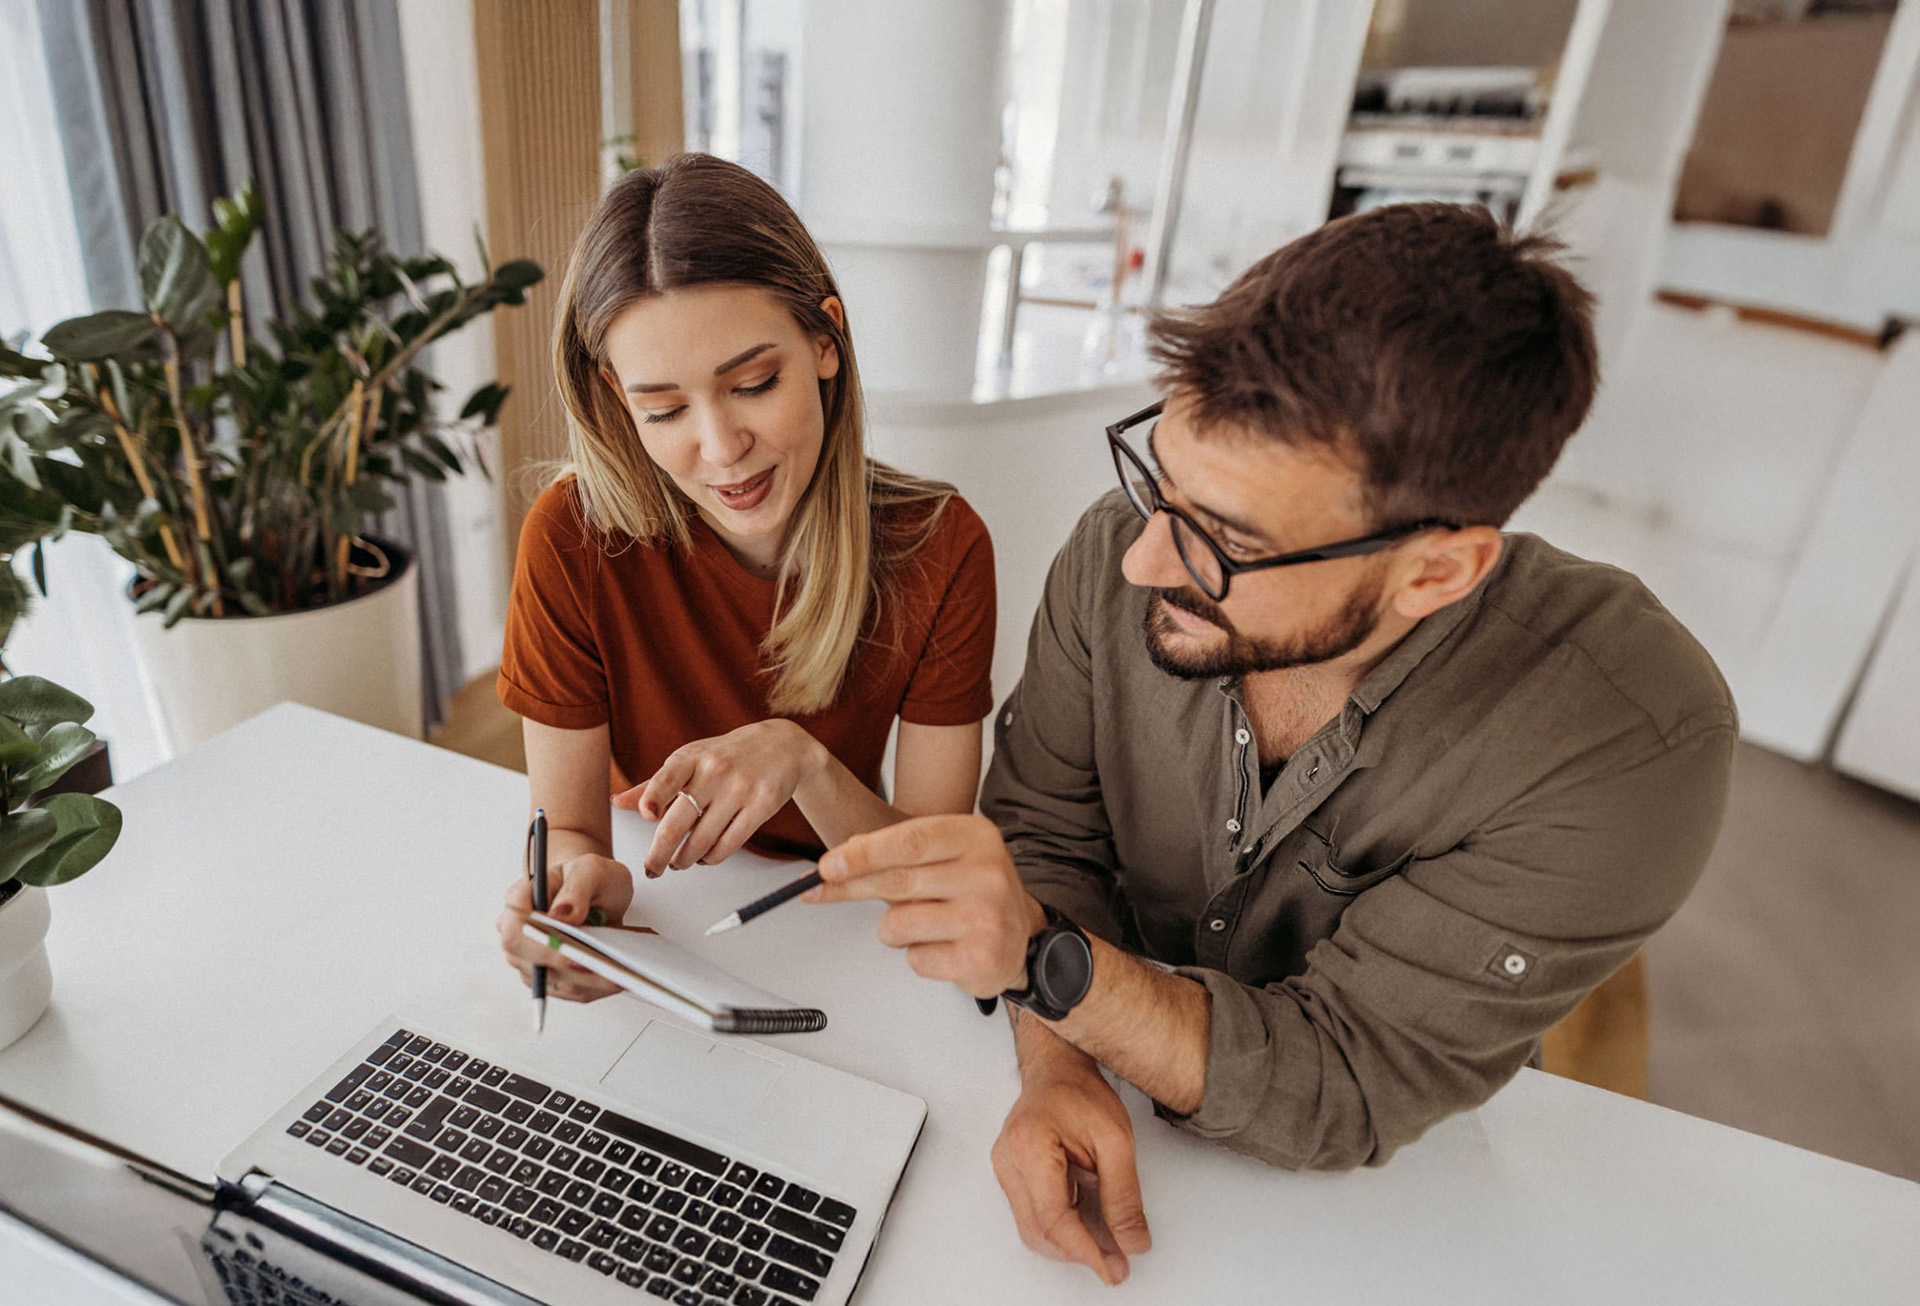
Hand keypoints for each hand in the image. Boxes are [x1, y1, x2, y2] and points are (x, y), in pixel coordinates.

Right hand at [497, 853, 634, 1002]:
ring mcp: (533, 958)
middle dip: (570, 970)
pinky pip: (571, 990)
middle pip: (531, 963)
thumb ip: (576, 888)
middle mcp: (520, 932)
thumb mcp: (591, 869)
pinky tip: (616, 979)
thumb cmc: (589, 876)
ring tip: (619, 977)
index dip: (540, 945)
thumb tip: (561, 915)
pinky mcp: (552, 976)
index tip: (571, 951)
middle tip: (605, 970)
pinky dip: (594, 987)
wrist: (596, 890)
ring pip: (554, 982)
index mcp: (520, 900)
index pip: (516, 930)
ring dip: (588, 983)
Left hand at [615, 720, 826, 875]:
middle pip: (681, 821)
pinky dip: (712, 858)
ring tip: (679, 863)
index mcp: (692, 757)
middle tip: (651, 869)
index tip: (647, 814)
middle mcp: (716, 771)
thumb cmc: (726, 755)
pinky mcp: (762, 806)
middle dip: (660, 853)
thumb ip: (654, 784)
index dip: (655, 795)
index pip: (669, 776)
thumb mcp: (690, 760)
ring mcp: (741, 788)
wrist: (782, 745)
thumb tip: (617, 802)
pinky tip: (705, 857)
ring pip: (703, 840)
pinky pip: (730, 844)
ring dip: (685, 859)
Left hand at [806, 814, 1046, 997]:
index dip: (863, 853)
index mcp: (976, 837)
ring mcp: (987, 917)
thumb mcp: (946, 856)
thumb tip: (840, 860)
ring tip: (920, 926)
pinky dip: (917, 955)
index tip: (828, 865)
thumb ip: (899, 854)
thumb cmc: (974, 892)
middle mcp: (987, 873)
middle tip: (821, 890)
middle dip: (850, 887)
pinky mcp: (980, 958)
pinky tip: (942, 947)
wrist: (1023, 937)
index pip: (909, 841)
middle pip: (898, 880)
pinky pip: (916, 959)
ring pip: (899, 924)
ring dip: (893, 930)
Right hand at [992, 1050, 1151, 1284]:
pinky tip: (1088, 1225)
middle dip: (1078, 1253)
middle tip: (1115, 1263)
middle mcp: (1008, 1159)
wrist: (1059, 1069)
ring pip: (1033, 1228)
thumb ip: (1124, 1196)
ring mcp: (1005, 1168)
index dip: (1083, 1249)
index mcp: (1030, 1146)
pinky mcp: (1012, 1174)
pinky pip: (1033, 1214)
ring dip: (1070, 1243)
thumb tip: (1132, 1241)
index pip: (1052, 1217)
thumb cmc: (1081, 1093)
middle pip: (1038, 1230)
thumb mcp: (1116, 1142)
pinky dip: (1061, 1226)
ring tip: (1106, 1246)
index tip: (1110, 1267)